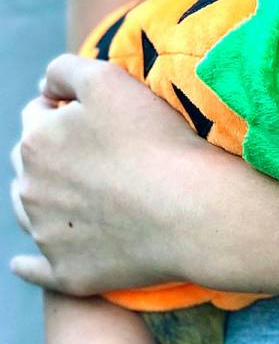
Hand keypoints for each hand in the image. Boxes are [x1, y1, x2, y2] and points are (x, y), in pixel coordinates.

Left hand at [9, 54, 212, 294]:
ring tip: (79, 194)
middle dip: (51, 153)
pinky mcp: (69, 273)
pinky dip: (29, 265)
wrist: (192, 211)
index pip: (35, 114)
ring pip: (30, 213)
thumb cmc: (154, 140)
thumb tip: (45, 86)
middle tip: (95, 152)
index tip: (97, 114)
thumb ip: (65, 69)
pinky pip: (36, 270)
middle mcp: (31, 191)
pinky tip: (21, 263)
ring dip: (43, 200)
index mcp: (36, 142)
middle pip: (29, 164)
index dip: (63, 107)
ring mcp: (48, 237)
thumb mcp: (107, 79)